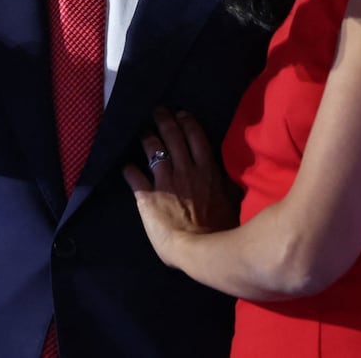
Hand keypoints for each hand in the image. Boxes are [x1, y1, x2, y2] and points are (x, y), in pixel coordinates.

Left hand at [123, 108, 237, 268]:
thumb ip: (230, 187)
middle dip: (165, 120)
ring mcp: (165, 181)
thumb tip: (236, 178)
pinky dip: (129, 170)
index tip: (181, 114)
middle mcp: (185, 170)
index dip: (187, 122)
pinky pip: (134, 177)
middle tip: (158, 110)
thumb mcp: (234, 204)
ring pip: (153, 150)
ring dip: (147, 138)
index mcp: (208, 171)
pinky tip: (125, 166)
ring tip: (144, 132)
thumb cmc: (221, 231)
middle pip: (173, 137)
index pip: (196, 137)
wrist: (199, 251)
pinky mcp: (147, 196)